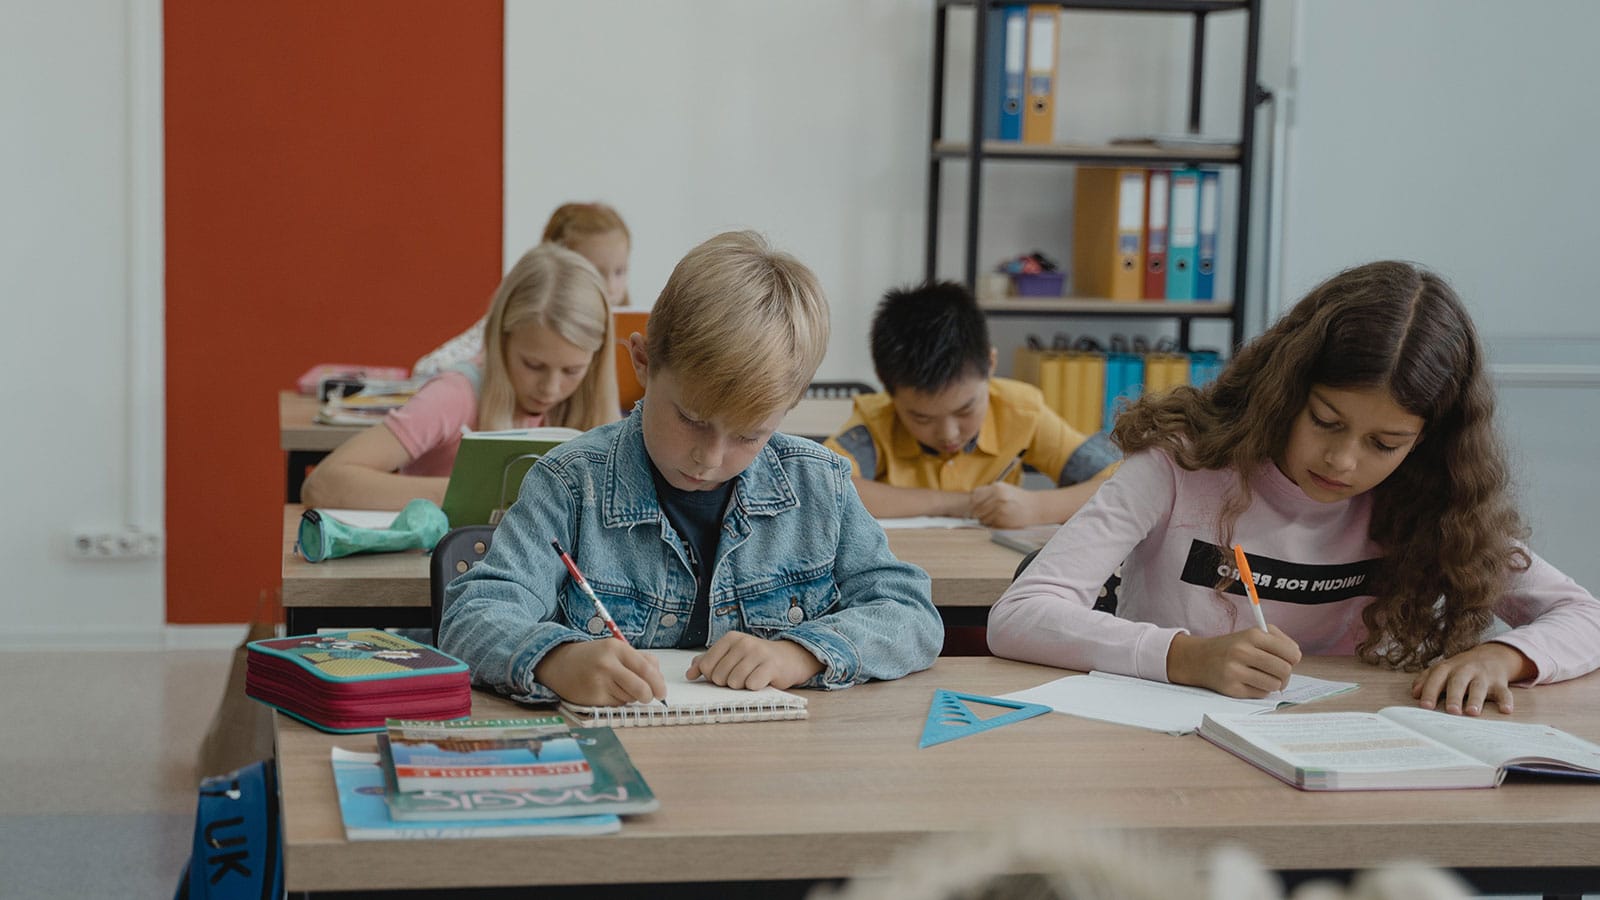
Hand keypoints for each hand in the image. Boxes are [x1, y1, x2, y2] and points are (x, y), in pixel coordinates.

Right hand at [534, 640, 665, 706]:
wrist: (559, 664)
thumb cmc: (593, 657)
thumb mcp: (615, 650)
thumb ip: (640, 660)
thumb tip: (659, 679)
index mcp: (617, 648)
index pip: (647, 669)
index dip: (658, 683)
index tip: (662, 692)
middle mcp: (607, 664)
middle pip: (641, 688)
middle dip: (648, 696)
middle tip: (648, 697)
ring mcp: (599, 682)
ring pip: (629, 698)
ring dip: (630, 697)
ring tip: (618, 686)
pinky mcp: (593, 698)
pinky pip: (616, 704)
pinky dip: (617, 701)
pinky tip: (606, 692)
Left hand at [687, 632, 823, 690]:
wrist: (789, 658)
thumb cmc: (756, 659)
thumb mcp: (731, 656)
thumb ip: (708, 662)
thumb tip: (689, 674)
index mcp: (730, 638)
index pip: (706, 666)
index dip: (712, 676)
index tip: (725, 673)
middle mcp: (743, 643)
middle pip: (719, 676)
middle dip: (728, 682)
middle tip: (741, 676)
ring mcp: (758, 653)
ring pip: (734, 682)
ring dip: (742, 686)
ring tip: (751, 677)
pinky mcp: (771, 666)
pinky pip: (751, 685)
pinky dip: (754, 687)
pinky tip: (761, 680)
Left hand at [970, 482, 1037, 527]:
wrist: (1036, 507)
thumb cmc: (1019, 499)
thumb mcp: (1004, 489)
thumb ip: (989, 493)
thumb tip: (972, 501)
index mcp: (997, 487)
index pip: (975, 496)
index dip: (973, 503)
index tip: (975, 506)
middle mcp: (998, 497)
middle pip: (976, 508)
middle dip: (977, 513)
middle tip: (982, 515)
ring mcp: (1000, 509)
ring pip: (982, 518)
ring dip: (985, 520)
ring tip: (994, 517)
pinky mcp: (1004, 520)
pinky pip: (990, 525)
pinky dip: (992, 525)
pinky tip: (1000, 521)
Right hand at [1166, 626, 1301, 697]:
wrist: (1198, 658)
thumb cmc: (1233, 647)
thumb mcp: (1252, 634)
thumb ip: (1278, 641)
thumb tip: (1295, 657)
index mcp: (1252, 635)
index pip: (1291, 652)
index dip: (1293, 658)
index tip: (1287, 660)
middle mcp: (1243, 651)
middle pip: (1285, 670)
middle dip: (1285, 674)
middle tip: (1277, 672)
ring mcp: (1236, 671)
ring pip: (1275, 684)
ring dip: (1273, 683)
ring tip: (1264, 677)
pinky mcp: (1231, 688)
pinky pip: (1261, 693)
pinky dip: (1260, 689)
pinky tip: (1250, 682)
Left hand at [1411, 643, 1532, 715]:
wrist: (1491, 655)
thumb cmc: (1460, 668)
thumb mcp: (1442, 669)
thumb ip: (1427, 679)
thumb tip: (1415, 693)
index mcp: (1448, 667)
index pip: (1436, 678)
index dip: (1430, 691)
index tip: (1425, 706)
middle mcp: (1465, 670)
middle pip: (1458, 682)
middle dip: (1454, 696)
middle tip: (1451, 711)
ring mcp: (1483, 676)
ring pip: (1479, 687)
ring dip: (1476, 699)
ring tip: (1472, 712)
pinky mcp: (1500, 683)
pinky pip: (1504, 692)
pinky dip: (1506, 701)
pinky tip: (1506, 711)